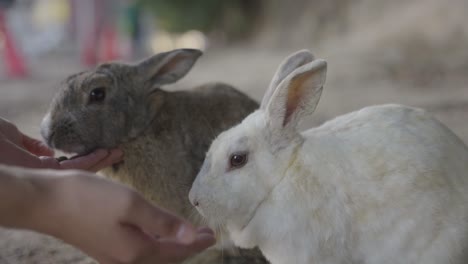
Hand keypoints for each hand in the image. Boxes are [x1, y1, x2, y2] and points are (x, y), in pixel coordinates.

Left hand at [0, 117, 121, 170]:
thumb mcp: (11, 136)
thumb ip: (30, 144)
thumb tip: (48, 149)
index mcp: (34, 167)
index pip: (66, 165)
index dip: (85, 159)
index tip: (100, 151)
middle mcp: (43, 174)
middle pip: (78, 171)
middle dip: (99, 162)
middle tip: (118, 153)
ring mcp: (46, 176)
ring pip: (80, 172)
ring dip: (101, 162)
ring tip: (118, 152)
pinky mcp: (47, 174)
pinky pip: (75, 168)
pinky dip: (91, 161)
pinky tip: (104, 153)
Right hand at [30, 171, 215, 263]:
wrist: (45, 202)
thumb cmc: (88, 199)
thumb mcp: (131, 205)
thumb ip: (163, 222)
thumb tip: (191, 236)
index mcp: (136, 251)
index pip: (176, 251)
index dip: (196, 243)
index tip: (212, 235)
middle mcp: (126, 260)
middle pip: (165, 257)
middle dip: (186, 246)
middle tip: (204, 234)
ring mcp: (113, 255)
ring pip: (152, 255)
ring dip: (171, 246)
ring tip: (186, 233)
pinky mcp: (104, 247)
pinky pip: (139, 250)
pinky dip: (155, 243)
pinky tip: (158, 232)